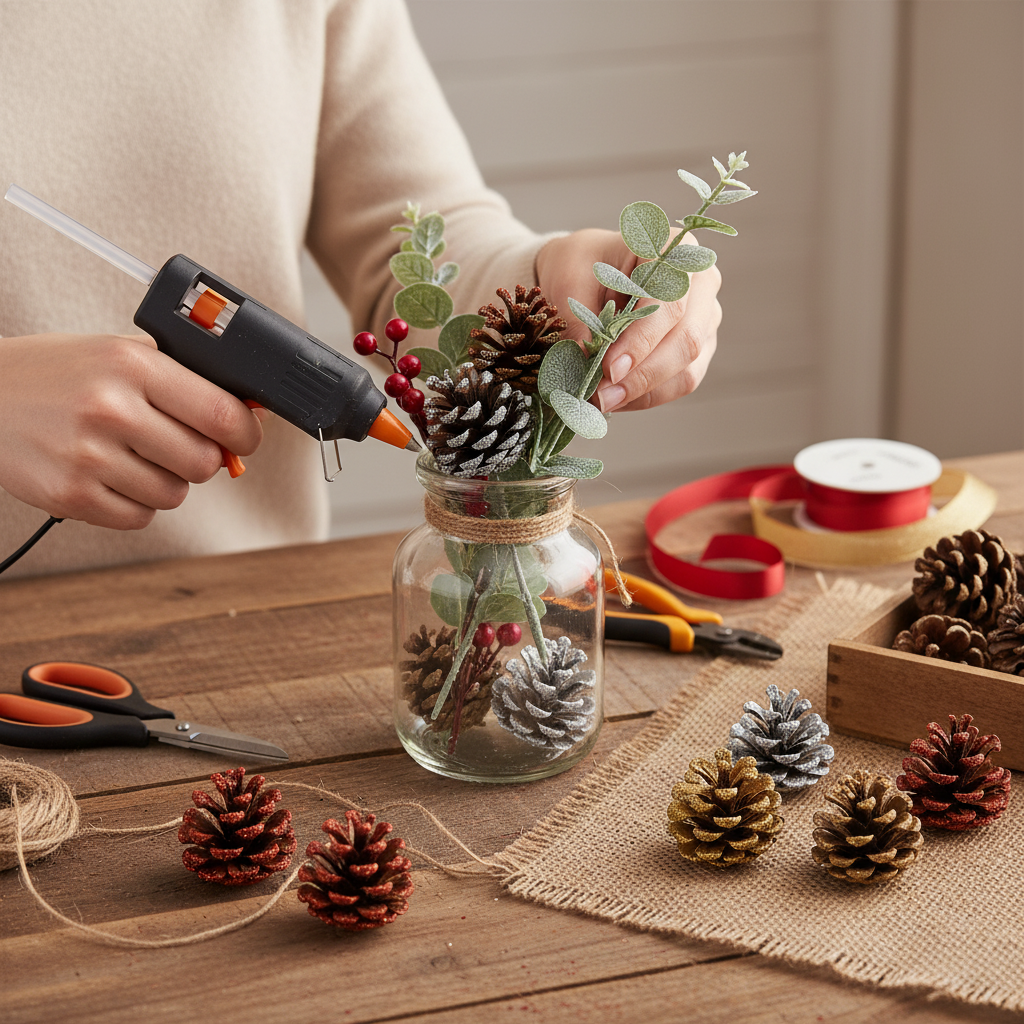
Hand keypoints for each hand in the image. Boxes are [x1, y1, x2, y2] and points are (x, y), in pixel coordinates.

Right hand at [0, 333, 263, 528]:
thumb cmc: (57, 374)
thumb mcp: (118, 354)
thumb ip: (182, 378)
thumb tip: (249, 412)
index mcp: (131, 365)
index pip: (221, 412)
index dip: (247, 433)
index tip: (247, 438)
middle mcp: (111, 408)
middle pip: (204, 462)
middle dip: (203, 459)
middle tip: (182, 447)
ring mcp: (89, 455)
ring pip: (174, 494)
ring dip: (166, 481)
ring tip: (135, 456)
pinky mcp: (70, 494)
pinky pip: (140, 517)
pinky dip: (136, 503)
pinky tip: (113, 475)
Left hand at [535, 228, 721, 412]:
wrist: (590, 270)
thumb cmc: (583, 264)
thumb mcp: (569, 279)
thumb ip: (579, 320)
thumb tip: (585, 363)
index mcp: (674, 249)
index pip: (669, 303)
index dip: (641, 341)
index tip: (609, 369)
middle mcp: (701, 282)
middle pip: (687, 339)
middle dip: (642, 375)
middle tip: (601, 396)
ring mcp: (705, 317)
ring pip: (688, 368)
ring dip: (644, 392)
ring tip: (603, 401)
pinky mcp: (699, 348)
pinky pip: (681, 382)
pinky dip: (648, 396)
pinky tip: (617, 398)